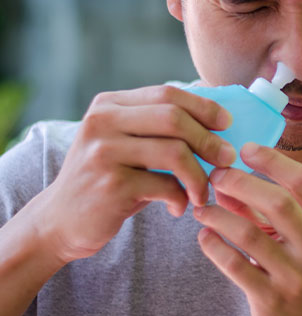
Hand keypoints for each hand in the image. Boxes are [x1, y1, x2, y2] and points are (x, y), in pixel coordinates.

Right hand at [32, 85, 235, 263]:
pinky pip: (165, 186)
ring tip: (204, 192)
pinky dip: (181, 198)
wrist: (60, 221)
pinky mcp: (111, 185)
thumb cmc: (110, 178)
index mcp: (109, 104)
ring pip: (175, 152)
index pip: (167, 93)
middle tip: (227, 158)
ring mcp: (104, 152)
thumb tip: (213, 102)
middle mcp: (102, 122)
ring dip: (200, 175)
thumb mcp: (127, 142)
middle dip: (209, 139)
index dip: (204, 107)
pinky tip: (179, 207)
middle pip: (174, 118)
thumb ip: (158, 123)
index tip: (227, 123)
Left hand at [193, 143, 301, 315]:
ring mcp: (296, 277)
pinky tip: (205, 236)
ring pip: (250, 234)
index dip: (273, 161)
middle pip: (279, 203)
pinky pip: (234, 265)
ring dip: (219, 214)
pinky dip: (214, 245)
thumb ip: (271, 211)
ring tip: (203, 208)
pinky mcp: (271, 299)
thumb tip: (229, 180)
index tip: (247, 149)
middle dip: (241, 182)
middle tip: (217, 175)